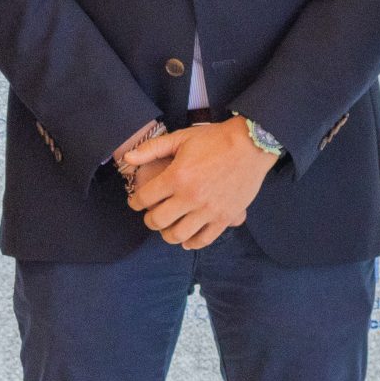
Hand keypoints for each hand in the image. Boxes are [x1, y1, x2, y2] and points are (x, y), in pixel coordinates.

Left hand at [119, 119, 274, 249]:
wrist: (251, 144)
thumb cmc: (215, 139)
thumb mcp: (181, 138)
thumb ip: (152, 149)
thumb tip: (128, 159)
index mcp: (176, 177)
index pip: (144, 198)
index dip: (135, 202)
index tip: (135, 202)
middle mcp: (190, 197)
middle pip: (157, 221)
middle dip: (149, 219)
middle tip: (151, 214)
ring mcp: (208, 210)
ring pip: (178, 235)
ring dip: (167, 233)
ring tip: (168, 226)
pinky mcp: (225, 217)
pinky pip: (203, 240)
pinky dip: (191, 242)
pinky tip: (187, 238)